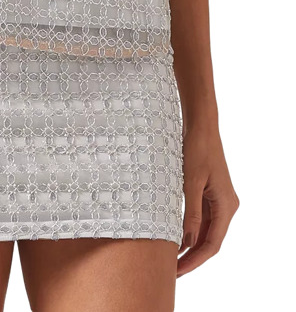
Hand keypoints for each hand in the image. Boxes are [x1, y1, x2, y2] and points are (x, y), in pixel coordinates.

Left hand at [177, 121, 239, 276]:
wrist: (200, 125)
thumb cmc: (196, 149)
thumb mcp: (190, 181)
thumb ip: (190, 212)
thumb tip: (187, 241)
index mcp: (226, 205)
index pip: (212, 244)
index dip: (195, 260)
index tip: (178, 271)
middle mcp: (226, 206)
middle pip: (210, 240)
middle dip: (192, 257)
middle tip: (171, 271)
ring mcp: (218, 199)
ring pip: (205, 231)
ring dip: (190, 245)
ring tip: (170, 259)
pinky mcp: (209, 193)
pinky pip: (201, 218)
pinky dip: (189, 229)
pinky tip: (175, 238)